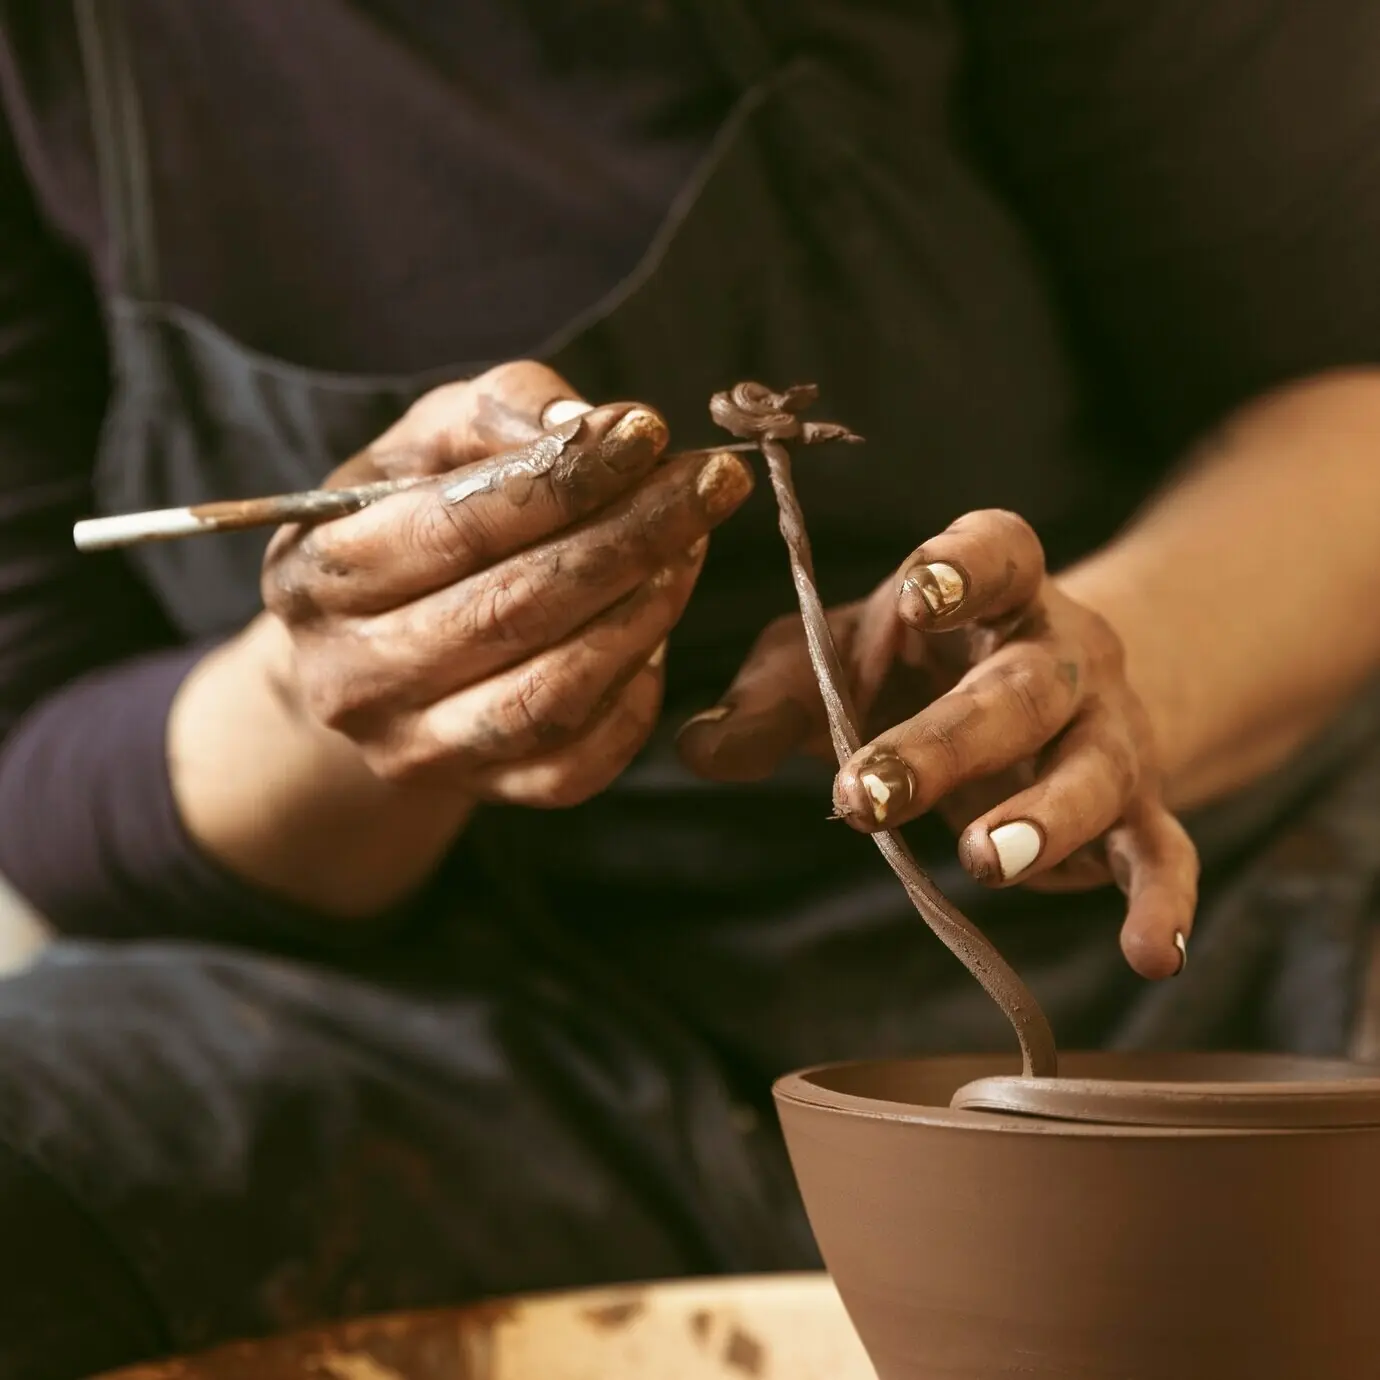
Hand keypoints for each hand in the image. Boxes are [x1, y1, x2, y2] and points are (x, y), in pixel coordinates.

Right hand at [260, 361, 753, 807]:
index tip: (646, 431)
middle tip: (712, 482)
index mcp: (316, 577)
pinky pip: (580, 760)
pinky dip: (635, 691)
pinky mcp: (484, 792)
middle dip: (628, 536)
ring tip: (692, 543)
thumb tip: (586, 425)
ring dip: (643, 611)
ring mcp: (418, 750)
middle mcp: (353, 680)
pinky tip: (659, 622)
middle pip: (513, 609)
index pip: (454, 527)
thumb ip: (497, 412)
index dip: (562, 478)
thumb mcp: (426, 443)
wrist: (377, 645)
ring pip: (552, 693)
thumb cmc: (411, 520)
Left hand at [677, 509, 1197, 979]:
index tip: (916, 595)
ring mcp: (1108, 729)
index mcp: (994, 586)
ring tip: (987, 863)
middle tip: (868, 795)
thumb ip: (770, 696)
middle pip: (1020, 687)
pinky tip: (1150, 957)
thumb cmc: (915, 663)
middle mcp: (1062, 651)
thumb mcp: (836, 661)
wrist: (1048, 681)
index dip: (963, 569)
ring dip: (1043, 817)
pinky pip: (1162, 850)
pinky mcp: (1138, 803)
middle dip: (946, 741)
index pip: (997, 551)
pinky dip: (1162, 902)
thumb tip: (696, 749)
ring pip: (1091, 768)